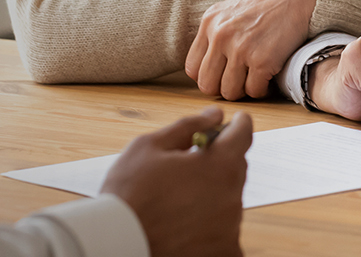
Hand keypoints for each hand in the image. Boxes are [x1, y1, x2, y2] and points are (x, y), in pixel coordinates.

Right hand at [101, 106, 251, 256]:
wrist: (117, 243)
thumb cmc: (129, 194)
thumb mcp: (150, 147)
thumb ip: (188, 126)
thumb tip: (214, 116)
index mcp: (219, 166)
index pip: (243, 135)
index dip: (238, 124)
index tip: (234, 122)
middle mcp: (232, 197)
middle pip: (236, 168)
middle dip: (219, 160)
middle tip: (189, 164)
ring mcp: (230, 227)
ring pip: (228, 197)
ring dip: (213, 192)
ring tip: (178, 198)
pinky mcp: (225, 250)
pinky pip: (226, 229)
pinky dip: (211, 223)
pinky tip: (186, 222)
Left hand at [186, 0, 318, 99]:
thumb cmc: (267, 4)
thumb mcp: (230, 11)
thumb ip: (215, 35)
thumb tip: (207, 68)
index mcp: (210, 22)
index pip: (192, 68)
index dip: (208, 76)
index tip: (222, 75)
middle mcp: (221, 35)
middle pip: (207, 84)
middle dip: (223, 88)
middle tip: (239, 81)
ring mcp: (241, 48)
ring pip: (230, 92)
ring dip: (244, 89)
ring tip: (254, 77)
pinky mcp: (262, 60)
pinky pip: (254, 91)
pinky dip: (262, 89)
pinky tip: (268, 76)